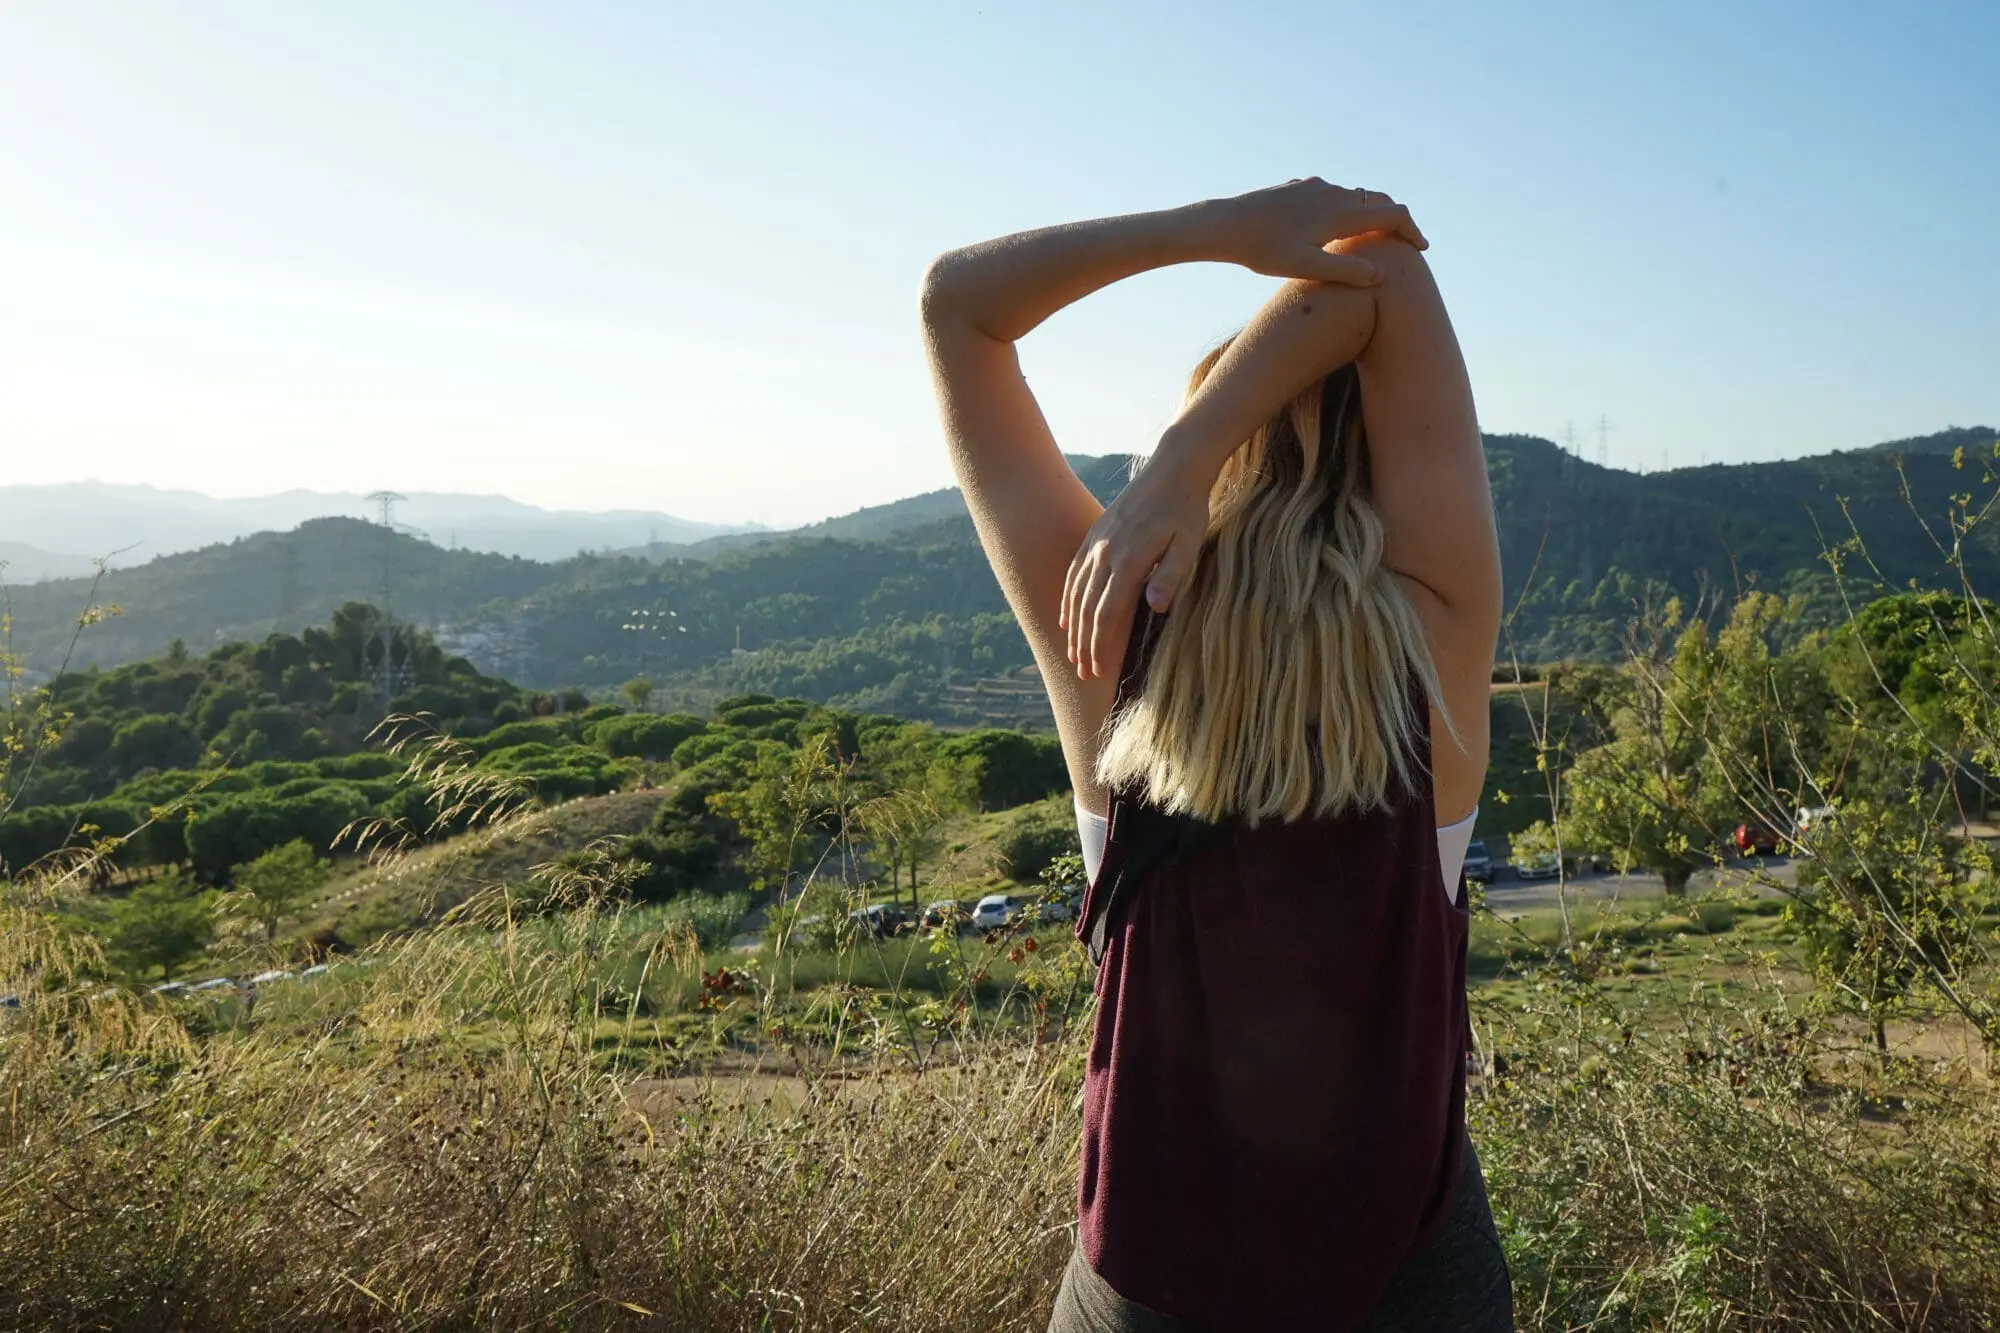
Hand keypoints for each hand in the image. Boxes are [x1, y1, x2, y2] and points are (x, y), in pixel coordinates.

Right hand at [1061, 455, 1211, 679]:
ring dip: (1072, 626)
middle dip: (1084, 644)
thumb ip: (1171, 576)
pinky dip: (1068, 597)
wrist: (1174, 467)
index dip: (1100, 645)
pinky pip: (1074, 571)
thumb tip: (1155, 609)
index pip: (1107, 614)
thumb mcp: (1189, 544)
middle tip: (1083, 673)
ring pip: (1076, 592)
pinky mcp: (1095, 533)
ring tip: (1072, 652)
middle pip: (1087, 609)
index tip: (1099, 670)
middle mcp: (1106, 553)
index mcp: (1129, 560)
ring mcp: (1097, 542)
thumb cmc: (1187, 509)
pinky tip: (1066, 615)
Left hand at [1212, 177, 1426, 285]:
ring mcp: (1314, 186)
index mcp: (1339, 213)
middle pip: (1376, 201)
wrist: (1225, 223)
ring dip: (1367, 215)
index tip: (1422, 248)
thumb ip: (1345, 271)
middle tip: (1404, 242)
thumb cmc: (1263, 251)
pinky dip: (1343, 209)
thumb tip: (1382, 274)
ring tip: (1370, 239)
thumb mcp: (1305, 267)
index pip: (1391, 216)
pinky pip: (1331, 195)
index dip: (1412, 231)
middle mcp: (1332, 193)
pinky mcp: (1298, 186)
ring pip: (1353, 197)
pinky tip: (1333, 227)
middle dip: (1394, 221)